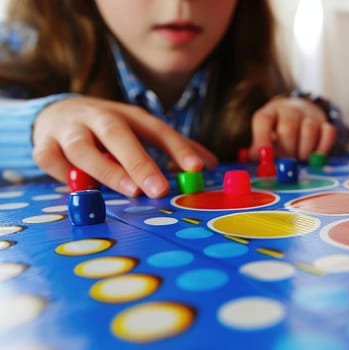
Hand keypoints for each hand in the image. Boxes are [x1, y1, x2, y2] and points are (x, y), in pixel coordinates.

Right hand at [32, 96, 216, 197]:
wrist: (57, 112)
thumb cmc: (110, 129)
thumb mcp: (142, 130)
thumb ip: (173, 148)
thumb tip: (211, 164)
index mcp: (130, 115)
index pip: (157, 129)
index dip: (178, 149)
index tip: (197, 169)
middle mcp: (99, 118)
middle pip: (118, 135)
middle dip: (140, 162)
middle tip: (160, 189)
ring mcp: (69, 130)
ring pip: (83, 148)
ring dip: (106, 170)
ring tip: (130, 191)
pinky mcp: (44, 145)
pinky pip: (51, 161)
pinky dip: (66, 176)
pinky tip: (83, 188)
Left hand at [249, 96, 335, 159]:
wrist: (300, 113)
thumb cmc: (278, 132)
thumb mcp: (265, 137)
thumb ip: (258, 151)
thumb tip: (258, 166)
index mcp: (270, 112)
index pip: (263, 120)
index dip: (262, 138)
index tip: (264, 156)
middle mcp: (289, 110)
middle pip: (287, 129)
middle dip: (286, 150)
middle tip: (286, 161)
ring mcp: (309, 114)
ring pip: (309, 132)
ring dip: (304, 151)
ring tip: (300, 157)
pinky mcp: (325, 122)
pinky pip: (328, 133)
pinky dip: (322, 148)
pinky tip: (315, 155)